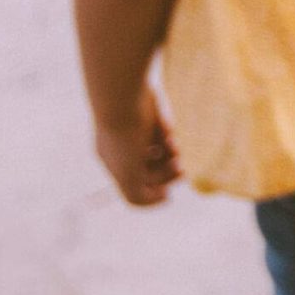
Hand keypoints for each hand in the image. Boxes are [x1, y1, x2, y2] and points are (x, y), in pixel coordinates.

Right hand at [95, 90, 180, 206]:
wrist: (123, 95)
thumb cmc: (124, 137)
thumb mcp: (127, 174)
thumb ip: (138, 196)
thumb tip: (164, 199)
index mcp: (113, 163)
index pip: (138, 186)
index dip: (155, 190)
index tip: (168, 191)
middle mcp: (123, 148)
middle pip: (153, 168)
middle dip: (168, 172)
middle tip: (181, 167)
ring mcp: (136, 129)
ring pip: (162, 150)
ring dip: (172, 154)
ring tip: (176, 146)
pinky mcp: (149, 112)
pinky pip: (166, 130)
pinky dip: (171, 134)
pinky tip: (170, 130)